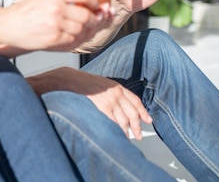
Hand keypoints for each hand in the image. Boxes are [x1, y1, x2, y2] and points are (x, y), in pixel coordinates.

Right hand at [0, 0, 113, 52]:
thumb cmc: (26, 13)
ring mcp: (55, 24)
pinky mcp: (53, 39)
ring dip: (85, 33)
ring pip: (82, 30)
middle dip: (95, 21)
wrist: (6, 25)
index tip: (97, 7)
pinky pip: (74, 41)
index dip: (96, 2)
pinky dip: (76, 41)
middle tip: (94, 22)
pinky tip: (71, 38)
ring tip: (80, 31)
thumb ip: (68, 1)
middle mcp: (56, 7)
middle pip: (87, 16)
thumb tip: (96, 8)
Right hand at [30, 67, 151, 139]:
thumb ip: (112, 93)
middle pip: (132, 113)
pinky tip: (118, 134)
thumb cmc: (83, 82)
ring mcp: (111, 101)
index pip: (135, 101)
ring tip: (129, 137)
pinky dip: (118, 130)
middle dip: (137, 126)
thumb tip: (119, 106)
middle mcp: (117, 94)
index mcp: (117, 87)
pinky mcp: (103, 108)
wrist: (71, 80)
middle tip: (139, 134)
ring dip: (128, 130)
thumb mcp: (102, 84)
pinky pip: (114, 122)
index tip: (148, 120)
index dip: (143, 112)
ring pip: (124, 120)